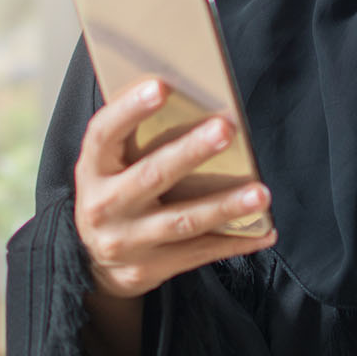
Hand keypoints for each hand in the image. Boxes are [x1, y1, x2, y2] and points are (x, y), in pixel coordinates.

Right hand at [73, 76, 277, 299]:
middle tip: (226, 130)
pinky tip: (264, 230)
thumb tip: (189, 100)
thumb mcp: (109, 166)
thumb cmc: (113, 194)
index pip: (104, 133)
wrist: (95, 261)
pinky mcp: (150, 269)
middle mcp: (103, 206)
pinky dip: (235, 241)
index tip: (161, 86)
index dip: (129, 109)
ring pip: (183, 221)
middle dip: (191, 152)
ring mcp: (127, 242)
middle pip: (152, 176)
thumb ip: (135, 139)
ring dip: (225, 206)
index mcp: (92, 170)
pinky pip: (200, 253)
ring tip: (260, 193)